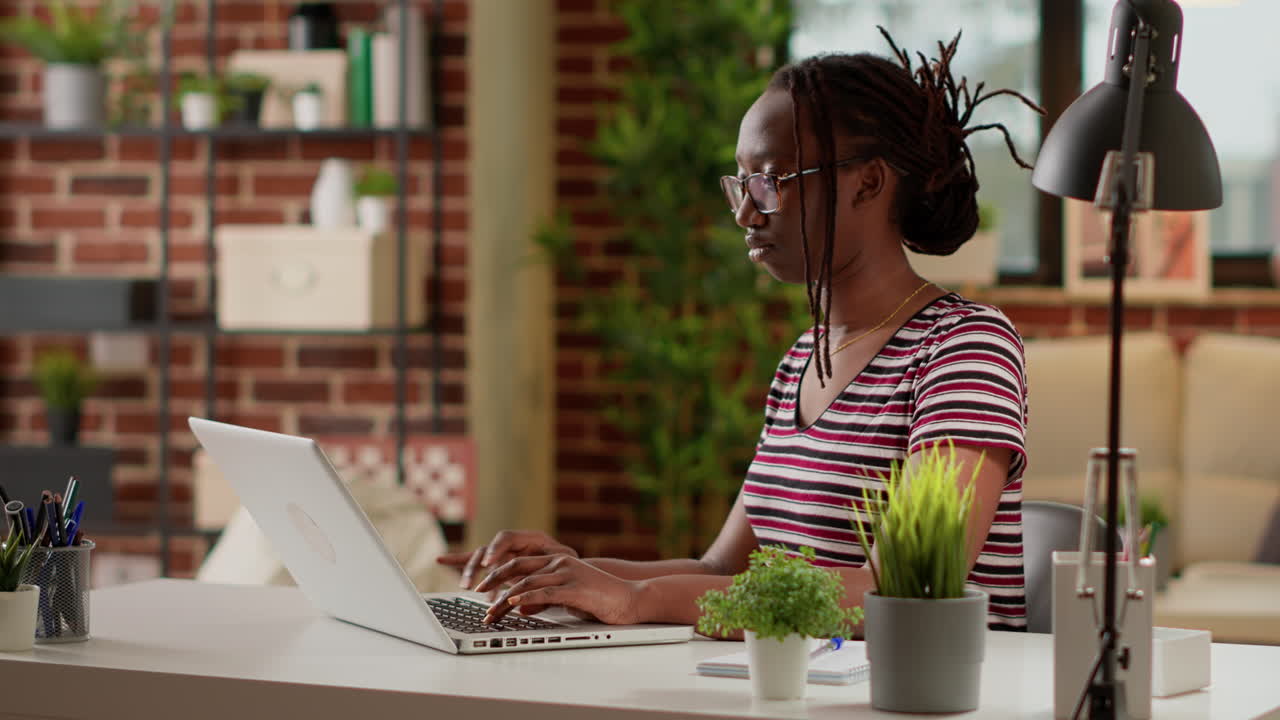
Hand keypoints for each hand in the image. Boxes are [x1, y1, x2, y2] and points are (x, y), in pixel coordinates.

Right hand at [437, 529, 577, 589]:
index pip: (508, 538)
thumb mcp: (564, 573)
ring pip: (480, 558)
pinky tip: (441, 559)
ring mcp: (505, 554)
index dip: (496, 549)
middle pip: (489, 548)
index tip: (488, 565)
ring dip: (470, 571)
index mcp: (531, 539)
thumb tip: (526, 603)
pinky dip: (458, 560)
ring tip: (465, 587)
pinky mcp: (498, 565)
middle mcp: (514, 544)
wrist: (573, 571)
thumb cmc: (571, 569)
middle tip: (472, 583)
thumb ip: (547, 585)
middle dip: (478, 565)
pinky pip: (476, 561)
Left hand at [476, 554, 643, 625]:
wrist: (630, 600)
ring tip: (490, 611)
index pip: (519, 563)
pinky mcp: (575, 587)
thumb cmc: (600, 600)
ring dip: (503, 597)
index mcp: (556, 560)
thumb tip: (519, 607)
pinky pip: (544, 591)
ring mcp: (567, 572)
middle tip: (475, 593)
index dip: (497, 572)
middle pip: (516, 567)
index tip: (480, 586)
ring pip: (526, 582)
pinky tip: (512, 603)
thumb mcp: (565, 598)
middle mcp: (559, 562)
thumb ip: (543, 599)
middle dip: (492, 581)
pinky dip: (525, 597)